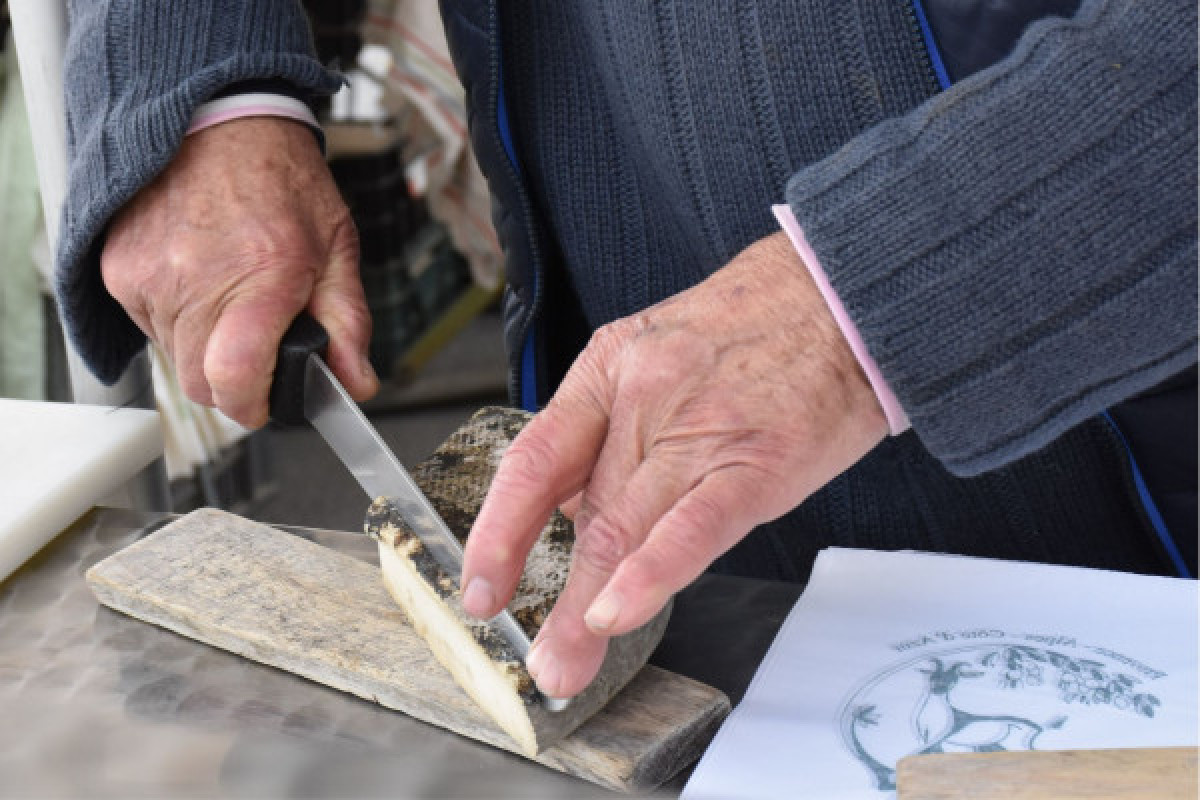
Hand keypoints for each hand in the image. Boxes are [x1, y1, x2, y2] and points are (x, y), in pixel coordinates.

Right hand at [101, 117, 376, 427]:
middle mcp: (196, 281)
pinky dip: (177, 320)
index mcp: (261, 278)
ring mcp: (150, 277)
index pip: (233, 380)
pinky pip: (149, 326)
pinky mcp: (119, 271)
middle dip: (234, 382)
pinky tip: (201, 280)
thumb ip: (348, 324)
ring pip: (174, 359)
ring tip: (231, 298)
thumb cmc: (281, 179)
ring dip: (205, 349)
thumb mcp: (337, 248)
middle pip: (201, 384)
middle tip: (258, 347)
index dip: (253, 405)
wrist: (217, 120)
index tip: (267, 402)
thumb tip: (355, 382)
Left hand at [460, 231, 888, 697]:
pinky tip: (618, 616)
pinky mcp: (757, 460)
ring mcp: (699, 427)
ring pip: (627, 529)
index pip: (536, 459)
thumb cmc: (754, 328)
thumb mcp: (657, 351)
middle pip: (585, 510)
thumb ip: (615, 429)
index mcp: (609, 369)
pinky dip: (651, 575)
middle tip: (539, 660)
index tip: (481, 585)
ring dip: (588, 610)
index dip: (500, 529)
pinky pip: (694, 526)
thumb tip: (573, 504)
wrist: (839, 292)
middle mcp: (643, 396)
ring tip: (567, 664)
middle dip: (551, 597)